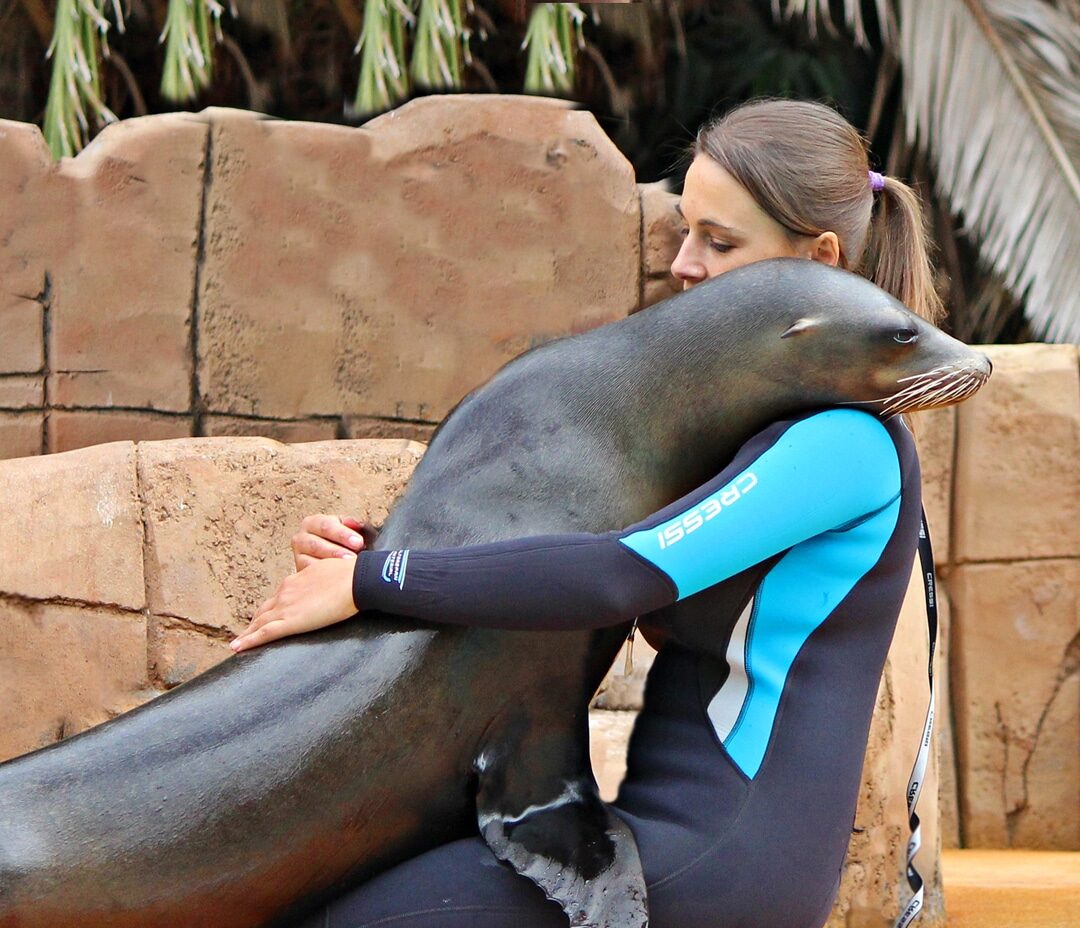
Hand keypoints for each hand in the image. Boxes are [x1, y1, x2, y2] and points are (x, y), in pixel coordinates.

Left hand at [230, 557, 358, 652]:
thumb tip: (329, 586)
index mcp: (295, 581)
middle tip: (245, 634)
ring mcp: (285, 606)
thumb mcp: (330, 573)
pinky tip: (237, 647)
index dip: (269, 610)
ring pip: (259, 623)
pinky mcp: (290, 621)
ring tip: (238, 644)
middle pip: (264, 611)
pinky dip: (248, 641)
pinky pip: (263, 633)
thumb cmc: (350, 575)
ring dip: (247, 633)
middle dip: (254, 622)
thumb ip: (322, 582)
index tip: (263, 617)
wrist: (355, 580)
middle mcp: (285, 592)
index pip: (277, 598)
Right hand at [291, 513, 375, 570]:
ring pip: (311, 562)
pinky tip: (335, 579)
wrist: (329, 554)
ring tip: (346, 569)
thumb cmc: (339, 539)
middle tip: (352, 558)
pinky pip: (309, 575)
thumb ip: (352, 525)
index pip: (326, 526)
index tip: (358, 542)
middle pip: (316, 544)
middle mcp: (301, 538)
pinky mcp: (300, 570)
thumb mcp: (346, 528)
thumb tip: (358, 525)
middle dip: (336, 552)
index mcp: (313, 523)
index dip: (343, 534)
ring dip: (330, 566)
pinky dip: (323, 578)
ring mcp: (298, 555)